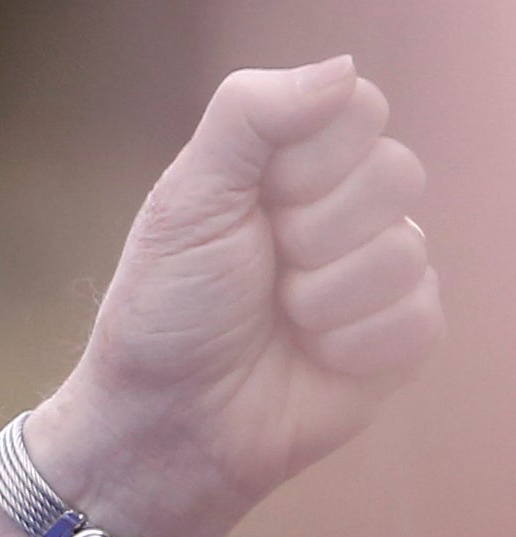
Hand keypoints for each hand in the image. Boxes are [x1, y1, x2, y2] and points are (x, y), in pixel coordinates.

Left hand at [0, 58, 443, 536]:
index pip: (358, 111)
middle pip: (395, 174)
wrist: (161, 425)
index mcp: (296, 166)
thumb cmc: (165, 313)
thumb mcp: (187, 200)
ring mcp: (378, 274)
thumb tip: (340, 69)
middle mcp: (347, 211)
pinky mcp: (398, 339)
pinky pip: (417, 316)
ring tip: (278, 321)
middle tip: (263, 271)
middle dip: (313, 233)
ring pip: (404, 250)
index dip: (307, 162)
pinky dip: (350, 345)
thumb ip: (250, 115)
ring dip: (323, 298)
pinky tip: (310, 358)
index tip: (254, 205)